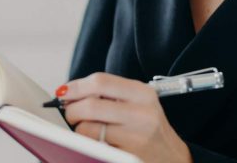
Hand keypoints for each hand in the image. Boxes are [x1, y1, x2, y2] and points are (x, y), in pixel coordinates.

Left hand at [54, 72, 191, 162]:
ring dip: (78, 129)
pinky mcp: (129, 156)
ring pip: (88, 128)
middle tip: (68, 114)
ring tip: (84, 130)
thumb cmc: (148, 129)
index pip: (100, 82)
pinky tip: (95, 143)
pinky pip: (95, 147)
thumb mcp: (138, 104)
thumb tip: (70, 93)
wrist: (172, 157)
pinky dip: (88, 144)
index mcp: (143, 93)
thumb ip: (110, 94)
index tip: (63, 92)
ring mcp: (136, 136)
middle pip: (91, 105)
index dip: (76, 86)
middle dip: (71, 110)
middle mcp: (142, 112)